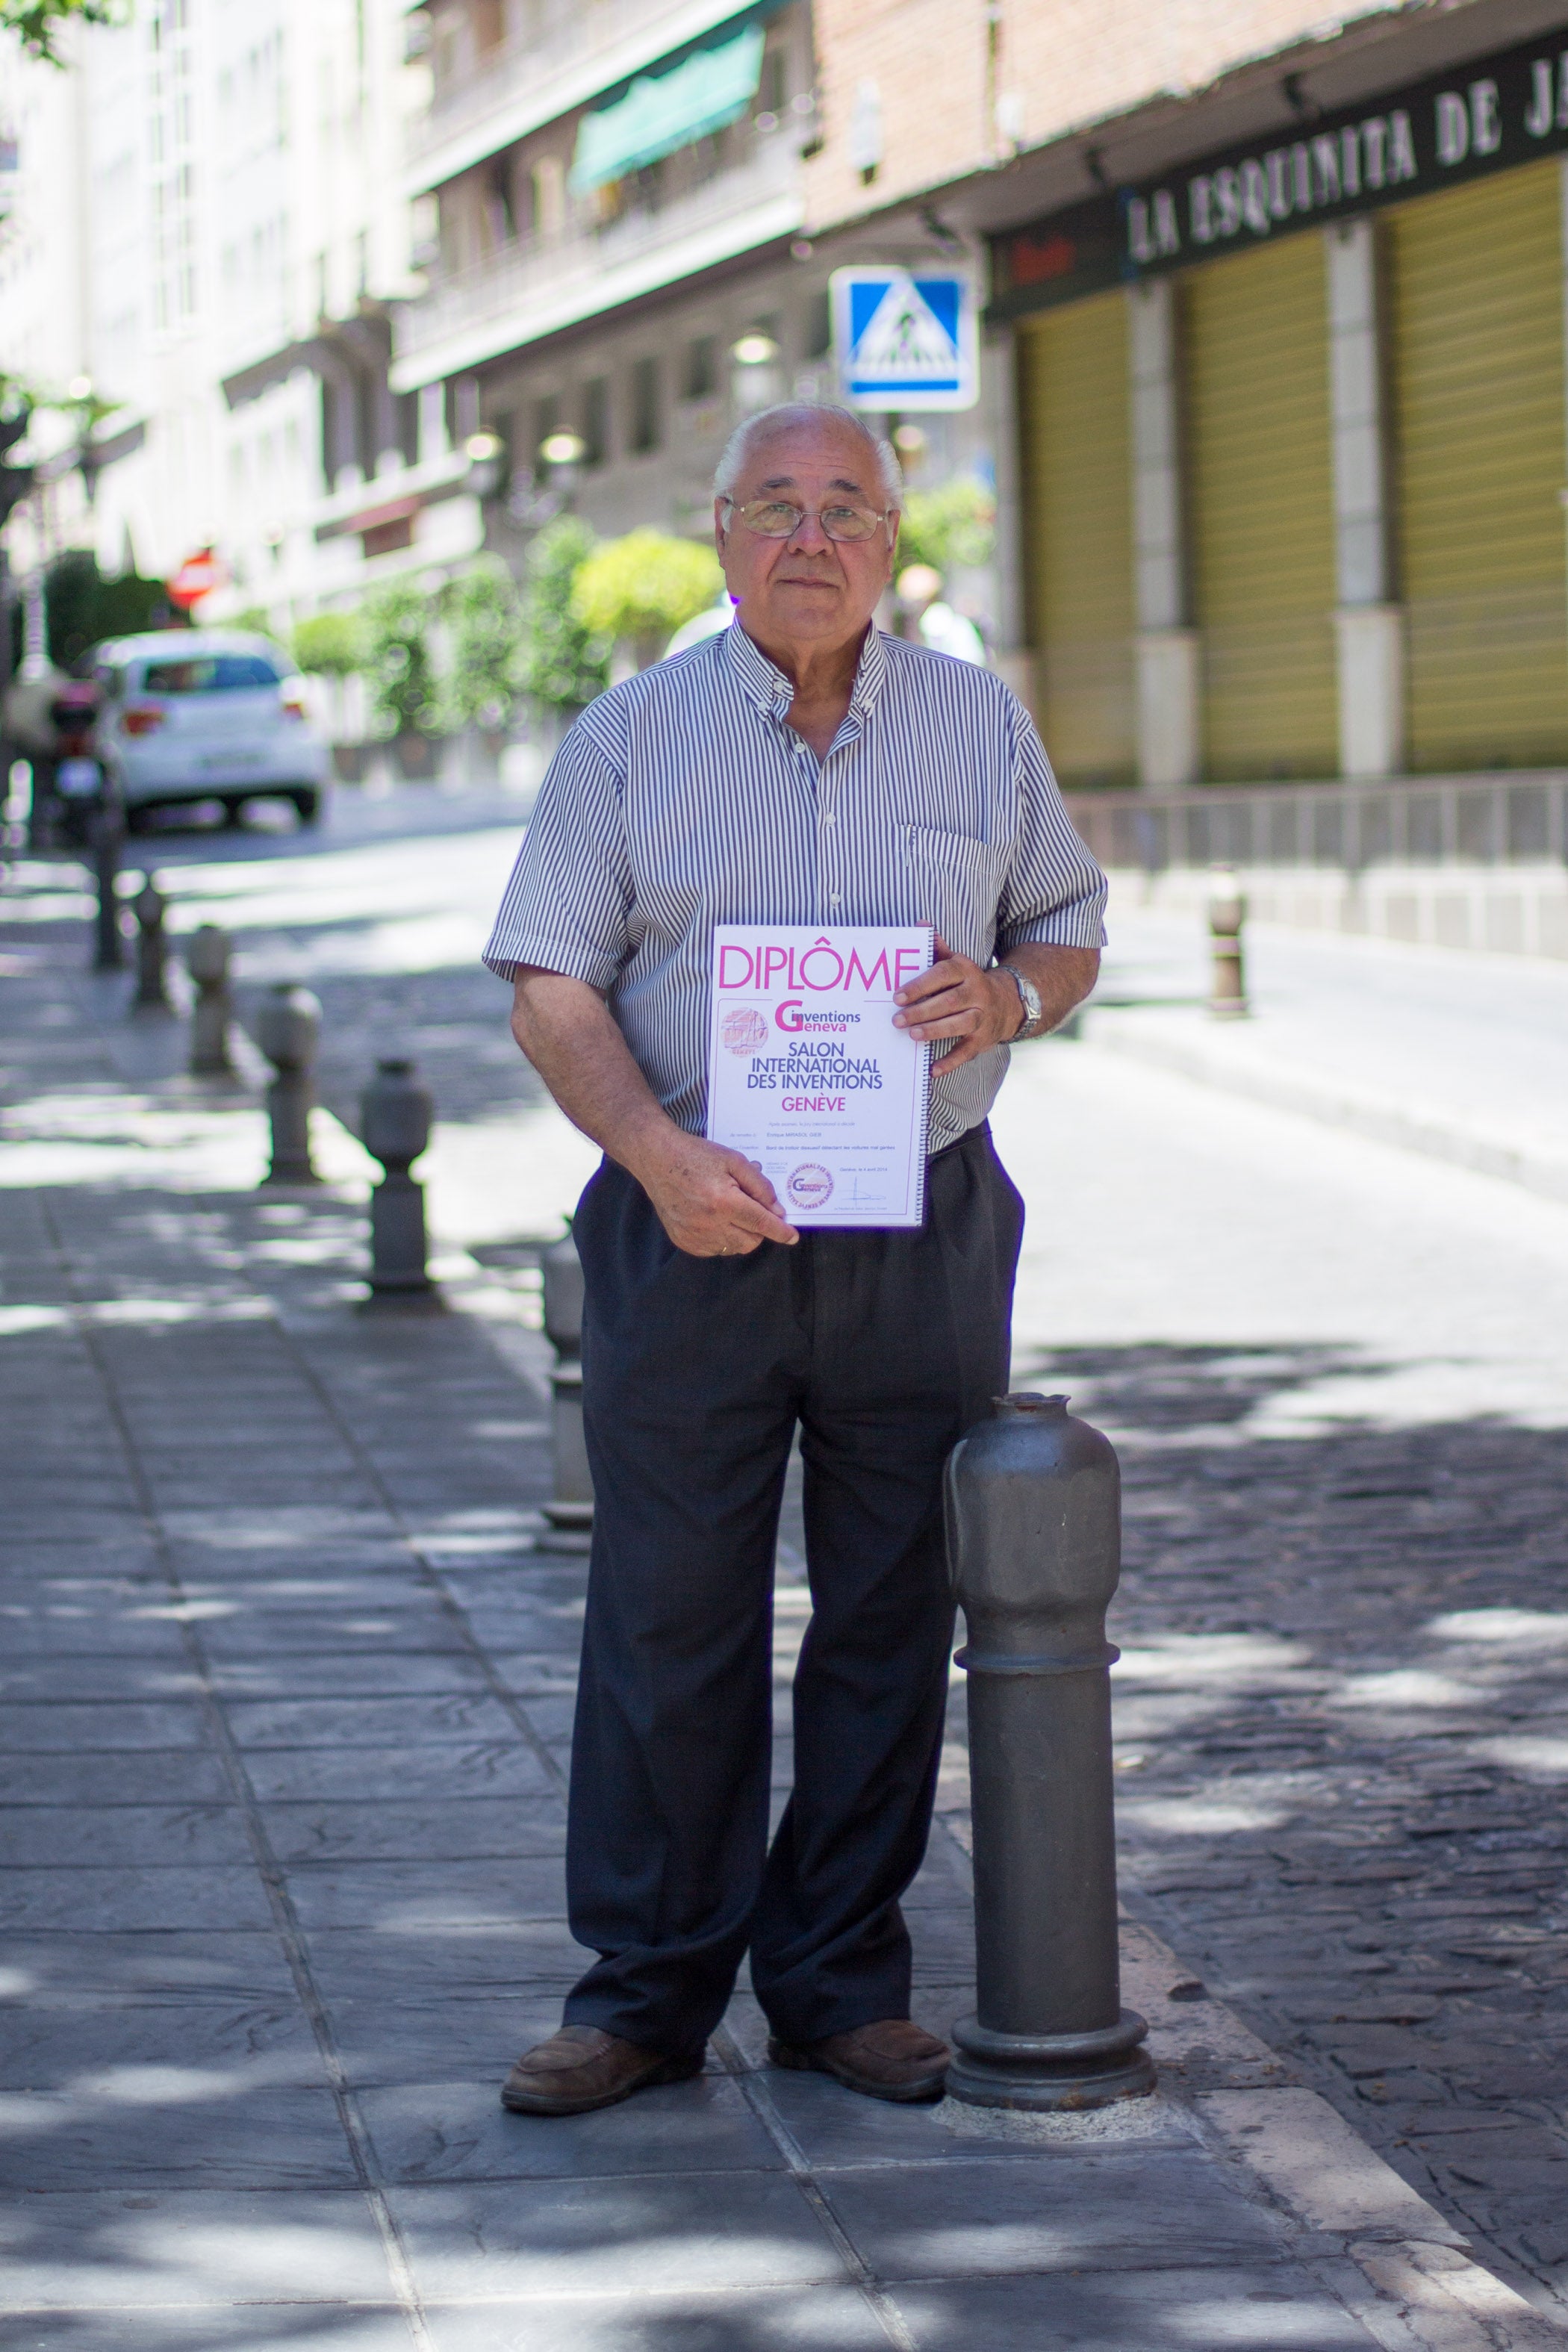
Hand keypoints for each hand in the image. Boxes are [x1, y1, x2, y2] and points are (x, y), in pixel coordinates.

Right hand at [627, 1128, 799, 1256]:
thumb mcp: (734, 1160)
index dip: (781, 1231)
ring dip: (740, 1234)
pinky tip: (714, 1219)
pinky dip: (721, 1238)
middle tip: (751, 1209)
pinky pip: (713, 1249)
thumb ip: (759, 1186)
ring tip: (729, 1211)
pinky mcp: (683, 1241)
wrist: (657, 1159)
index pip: (762, 1224)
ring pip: (733, 1248)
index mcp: (725, 1202)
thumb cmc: (696, 1156)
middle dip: (758, 1229)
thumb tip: (777, 1211)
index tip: (792, 1237)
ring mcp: (694, 1235)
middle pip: (750, 1242)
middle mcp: (709, 1224)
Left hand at [893, 932, 1022, 1073]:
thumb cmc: (968, 982)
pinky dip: (950, 1062)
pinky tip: (932, 1070)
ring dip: (935, 1030)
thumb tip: (920, 924)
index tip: (897, 996)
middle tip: (897, 1019)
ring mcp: (982, 1017)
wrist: (1008, 1002)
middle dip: (922, 1011)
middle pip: (949, 1002)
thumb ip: (938, 947)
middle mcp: (977, 992)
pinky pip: (966, 1052)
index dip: (920, 985)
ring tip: (912, 1035)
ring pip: (959, 1024)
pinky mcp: (983, 1039)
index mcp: (966, 971)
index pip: (942, 975)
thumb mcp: (957, 962)